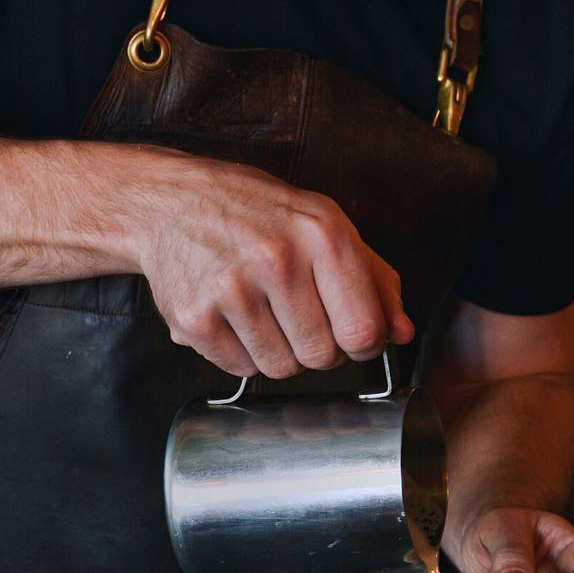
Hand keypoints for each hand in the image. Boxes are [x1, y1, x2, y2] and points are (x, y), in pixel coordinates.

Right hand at [131, 149, 413, 376]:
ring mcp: (232, 290)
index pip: (363, 330)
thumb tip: (402, 331)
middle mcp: (277, 260)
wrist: (171, 203)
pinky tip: (233, 316)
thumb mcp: (324, 224)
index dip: (363, 342)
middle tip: (296, 313)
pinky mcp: (196, 318)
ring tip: (262, 310)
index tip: (349, 332)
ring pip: (282, 369)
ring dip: (278, 351)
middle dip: (317, 347)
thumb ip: (373, 278)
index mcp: (321, 234)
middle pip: (323, 356)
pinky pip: (240, 369)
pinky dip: (241, 353)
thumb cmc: (255, 213)